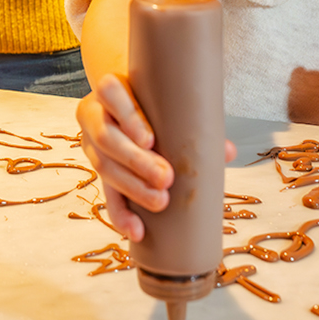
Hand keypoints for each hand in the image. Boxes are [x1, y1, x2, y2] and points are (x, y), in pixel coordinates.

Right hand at [76, 73, 235, 240]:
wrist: (133, 108)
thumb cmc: (156, 103)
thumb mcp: (169, 104)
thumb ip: (195, 121)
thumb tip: (226, 151)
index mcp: (110, 88)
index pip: (109, 91)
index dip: (127, 116)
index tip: (150, 140)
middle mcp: (94, 114)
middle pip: (107, 136)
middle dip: (136, 160)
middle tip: (166, 178)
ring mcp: (92, 143)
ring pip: (103, 165)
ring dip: (132, 187)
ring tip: (160, 201)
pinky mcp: (99, 171)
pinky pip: (106, 195)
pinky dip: (121, 214)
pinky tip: (137, 230)